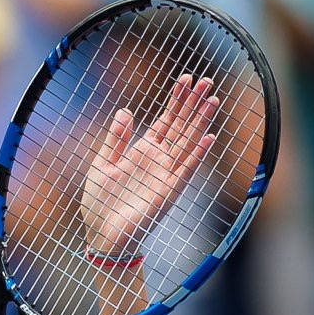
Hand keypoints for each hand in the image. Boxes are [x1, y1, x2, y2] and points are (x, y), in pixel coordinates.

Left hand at [80, 74, 218, 254]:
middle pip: (181, 127)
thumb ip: (116, 139)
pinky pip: (186, 169)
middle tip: (207, 81)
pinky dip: (197, 154)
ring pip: (187, 143)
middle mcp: (159, 161)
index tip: (186, 79)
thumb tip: (125, 111)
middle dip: (193, 104)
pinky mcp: (168, 192)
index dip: (176, 101)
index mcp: (143, 153)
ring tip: (213, 100)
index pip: (166, 121)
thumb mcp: (102, 165)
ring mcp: (166, 176)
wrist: (103, 236)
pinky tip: (210, 136)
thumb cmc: (100, 204)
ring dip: (201, 122)